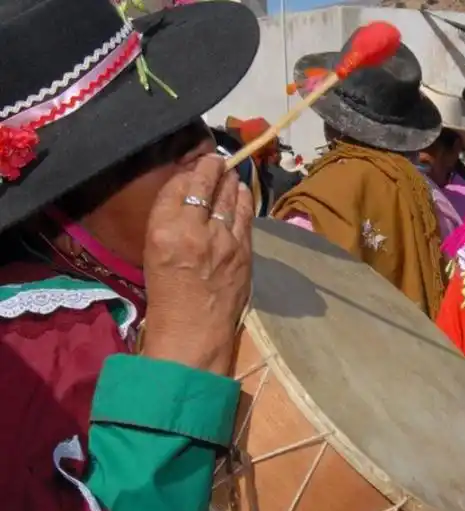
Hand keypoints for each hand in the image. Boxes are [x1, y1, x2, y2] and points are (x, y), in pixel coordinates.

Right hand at [141, 154, 254, 374]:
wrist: (194, 332)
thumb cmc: (167, 296)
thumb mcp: (153, 253)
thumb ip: (169, 222)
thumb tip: (188, 193)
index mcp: (164, 231)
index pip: (179, 187)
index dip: (188, 173)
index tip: (194, 166)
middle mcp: (195, 230)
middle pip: (206, 186)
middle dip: (212, 168)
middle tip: (215, 159)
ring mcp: (224, 240)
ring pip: (230, 197)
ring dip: (231, 181)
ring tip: (230, 172)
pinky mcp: (244, 252)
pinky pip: (245, 216)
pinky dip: (244, 200)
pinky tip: (243, 192)